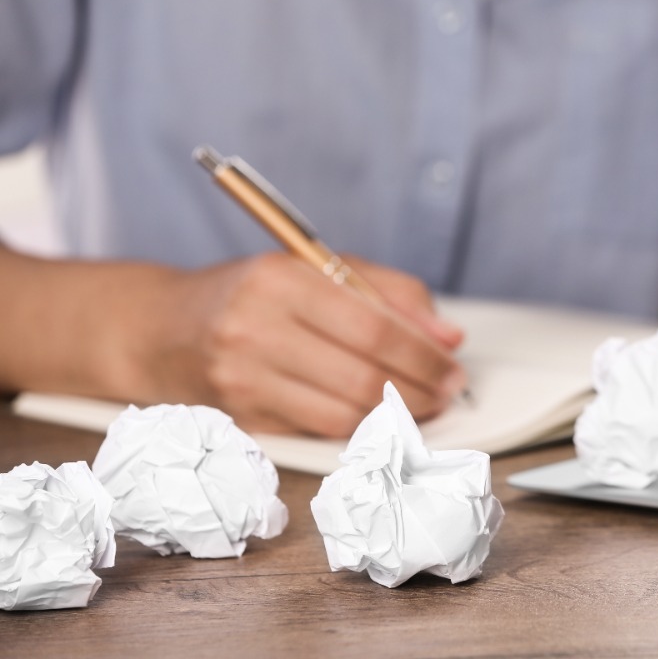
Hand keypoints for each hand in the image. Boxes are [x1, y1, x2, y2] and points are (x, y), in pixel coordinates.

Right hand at [126, 253, 464, 436]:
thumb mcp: (316, 268)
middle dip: (420, 389)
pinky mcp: (241, 418)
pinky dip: (360, 428)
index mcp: (281, 280)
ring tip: (422, 405)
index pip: (374, 327)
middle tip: (447, 391)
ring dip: (396, 415)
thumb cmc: (253, 294)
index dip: (424, 354)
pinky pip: (319, 431)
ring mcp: (243, 379)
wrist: (161, 329)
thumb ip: (389, 292)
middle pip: (364, 375)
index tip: (454, 365)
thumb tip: (449, 335)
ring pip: (345, 413)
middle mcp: (256, 329)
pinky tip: (379, 416)